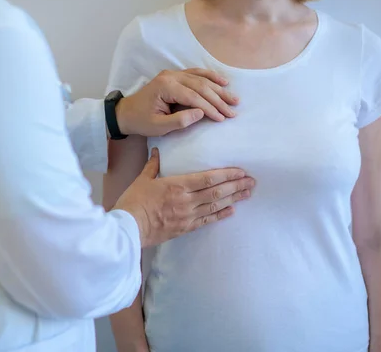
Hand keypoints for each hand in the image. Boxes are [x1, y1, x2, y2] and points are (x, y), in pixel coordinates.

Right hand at [114, 148, 254, 247]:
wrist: (128, 228)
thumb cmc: (133, 202)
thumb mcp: (142, 179)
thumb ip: (154, 165)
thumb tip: (158, 151)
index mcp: (177, 186)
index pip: (208, 179)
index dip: (227, 175)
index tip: (241, 171)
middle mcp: (187, 201)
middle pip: (217, 192)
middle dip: (236, 186)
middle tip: (252, 182)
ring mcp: (188, 216)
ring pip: (216, 206)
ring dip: (233, 199)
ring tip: (247, 194)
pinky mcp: (185, 228)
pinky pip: (207, 221)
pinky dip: (221, 215)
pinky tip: (232, 211)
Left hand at [115, 69, 238, 136]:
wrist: (126, 113)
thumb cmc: (141, 121)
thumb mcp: (158, 127)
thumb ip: (180, 121)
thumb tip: (201, 113)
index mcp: (166, 87)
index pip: (194, 97)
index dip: (210, 108)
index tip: (222, 118)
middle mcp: (170, 76)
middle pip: (200, 86)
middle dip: (218, 99)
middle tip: (233, 110)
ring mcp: (173, 74)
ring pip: (201, 79)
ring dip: (219, 88)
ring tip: (234, 98)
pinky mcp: (175, 76)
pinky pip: (196, 74)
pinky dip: (210, 77)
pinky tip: (223, 82)